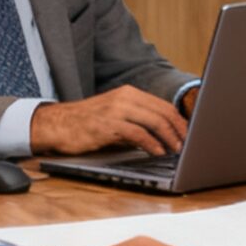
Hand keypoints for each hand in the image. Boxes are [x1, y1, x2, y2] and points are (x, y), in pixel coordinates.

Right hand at [30, 86, 187, 156]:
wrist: (57, 124)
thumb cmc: (86, 123)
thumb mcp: (114, 115)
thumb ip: (136, 120)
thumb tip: (161, 134)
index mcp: (129, 93)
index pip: (163, 105)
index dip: (179, 120)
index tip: (189, 134)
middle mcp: (124, 98)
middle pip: (163, 112)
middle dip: (179, 129)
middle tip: (188, 144)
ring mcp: (116, 110)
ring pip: (154, 121)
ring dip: (169, 137)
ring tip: (176, 150)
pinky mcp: (107, 125)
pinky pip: (137, 133)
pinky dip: (151, 144)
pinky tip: (157, 152)